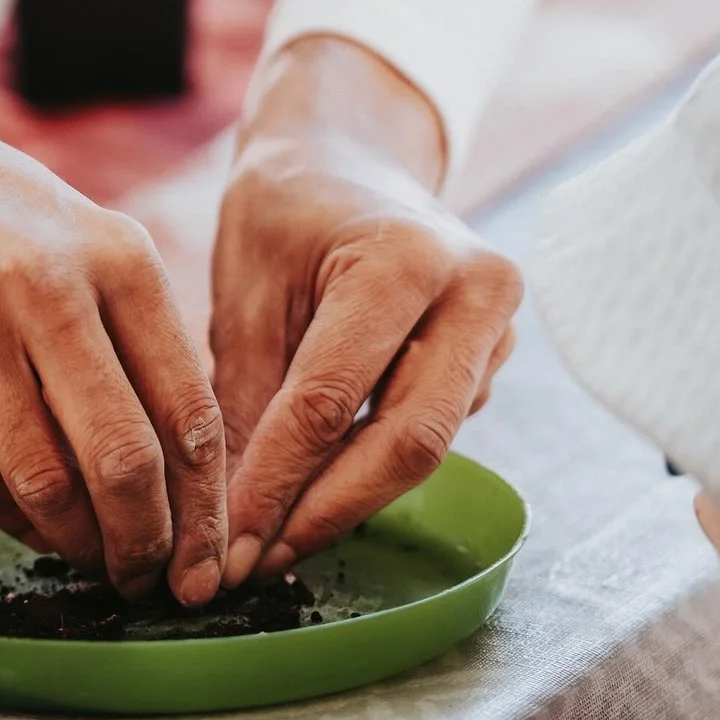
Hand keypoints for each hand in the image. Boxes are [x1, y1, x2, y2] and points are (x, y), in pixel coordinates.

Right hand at [0, 2, 225, 599]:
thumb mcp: (72, 229)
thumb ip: (127, 323)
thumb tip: (182, 457)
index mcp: (117, 257)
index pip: (190, 411)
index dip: (206, 507)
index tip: (210, 555)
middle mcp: (49, 293)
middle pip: (126, 462)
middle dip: (150, 545)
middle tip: (154, 580)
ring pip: (47, 483)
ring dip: (79, 543)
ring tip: (95, 561)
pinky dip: (11, 516)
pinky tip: (29, 523)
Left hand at [214, 39, 517, 584]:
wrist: (349, 154)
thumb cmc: (284, 209)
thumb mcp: (244, 284)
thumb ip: (243, 396)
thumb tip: (227, 520)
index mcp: (406, 258)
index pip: (332, 400)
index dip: (275, 483)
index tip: (222, 544)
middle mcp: (475, 292)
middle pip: (408, 443)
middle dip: (325, 514)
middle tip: (252, 565)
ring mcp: (497, 328)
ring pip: (424, 449)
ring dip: (344, 503)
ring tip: (265, 544)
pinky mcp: (491, 358)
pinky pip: (428, 431)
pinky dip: (365, 471)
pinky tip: (306, 498)